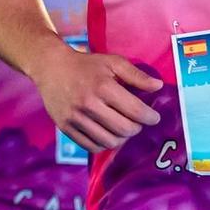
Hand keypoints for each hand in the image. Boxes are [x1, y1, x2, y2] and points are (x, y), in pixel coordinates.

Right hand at [31, 42, 162, 152]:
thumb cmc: (86, 65)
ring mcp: (75, 117)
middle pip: (125, 129)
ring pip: (109, 141)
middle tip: (136, 121)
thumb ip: (137, 75)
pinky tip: (106, 133)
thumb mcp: (112, 62)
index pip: (136, 112)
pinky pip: (91, 146)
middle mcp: (88, 104)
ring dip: (122, 138)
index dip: (150, 118)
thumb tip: (158, 87)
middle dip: (137, 127)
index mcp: (103, 86)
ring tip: (122, 128)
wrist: (50, 67)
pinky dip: (104, 144)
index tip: (153, 117)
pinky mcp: (65, 127)